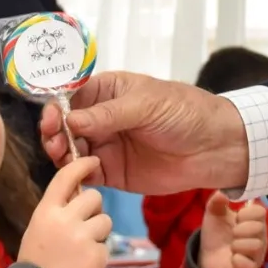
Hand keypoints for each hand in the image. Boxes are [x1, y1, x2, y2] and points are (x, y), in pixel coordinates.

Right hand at [16, 156, 114, 267]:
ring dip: (98, 233)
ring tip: (82, 250)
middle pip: (94, 197)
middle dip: (94, 209)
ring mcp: (82, 237)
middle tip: (84, 226)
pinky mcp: (96, 255)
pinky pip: (105, 246)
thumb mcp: (38, 230)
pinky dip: (98, 256)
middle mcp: (65, 219)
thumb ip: (58, 214)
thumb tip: (80, 201)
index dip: (81, 165)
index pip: (65, 177)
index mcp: (46, 211)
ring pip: (105, 221)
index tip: (94, 160)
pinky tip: (83, 267)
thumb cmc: (35, 264)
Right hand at [47, 73, 250, 192]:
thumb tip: (71, 120)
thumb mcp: (148, 105)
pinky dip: (77, 176)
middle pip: (65, 125)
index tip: (52, 118)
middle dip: (54, 132)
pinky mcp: (114, 172)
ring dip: (61, 154)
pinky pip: (87, 174)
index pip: (72, 95)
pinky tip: (79, 176)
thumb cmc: (187, 113)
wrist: (216, 147)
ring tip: (64, 158)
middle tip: (54, 142)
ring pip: (71, 150)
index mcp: (109, 91)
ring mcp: (106, 145)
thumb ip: (109, 114)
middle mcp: (102, 117)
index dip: (56, 106)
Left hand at [199, 195, 267, 267]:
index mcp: (254, 220)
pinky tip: (232, 259)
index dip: (247, 213)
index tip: (236, 217)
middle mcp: (260, 235)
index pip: (261, 211)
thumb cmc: (216, 234)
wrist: (207, 258)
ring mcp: (258, 253)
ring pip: (256, 245)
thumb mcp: (214, 214)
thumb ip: (218, 200)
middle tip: (232, 233)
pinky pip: (249, 263)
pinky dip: (237, 260)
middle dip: (241, 229)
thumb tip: (224, 192)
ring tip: (231, 247)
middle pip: (260, 227)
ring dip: (238, 245)